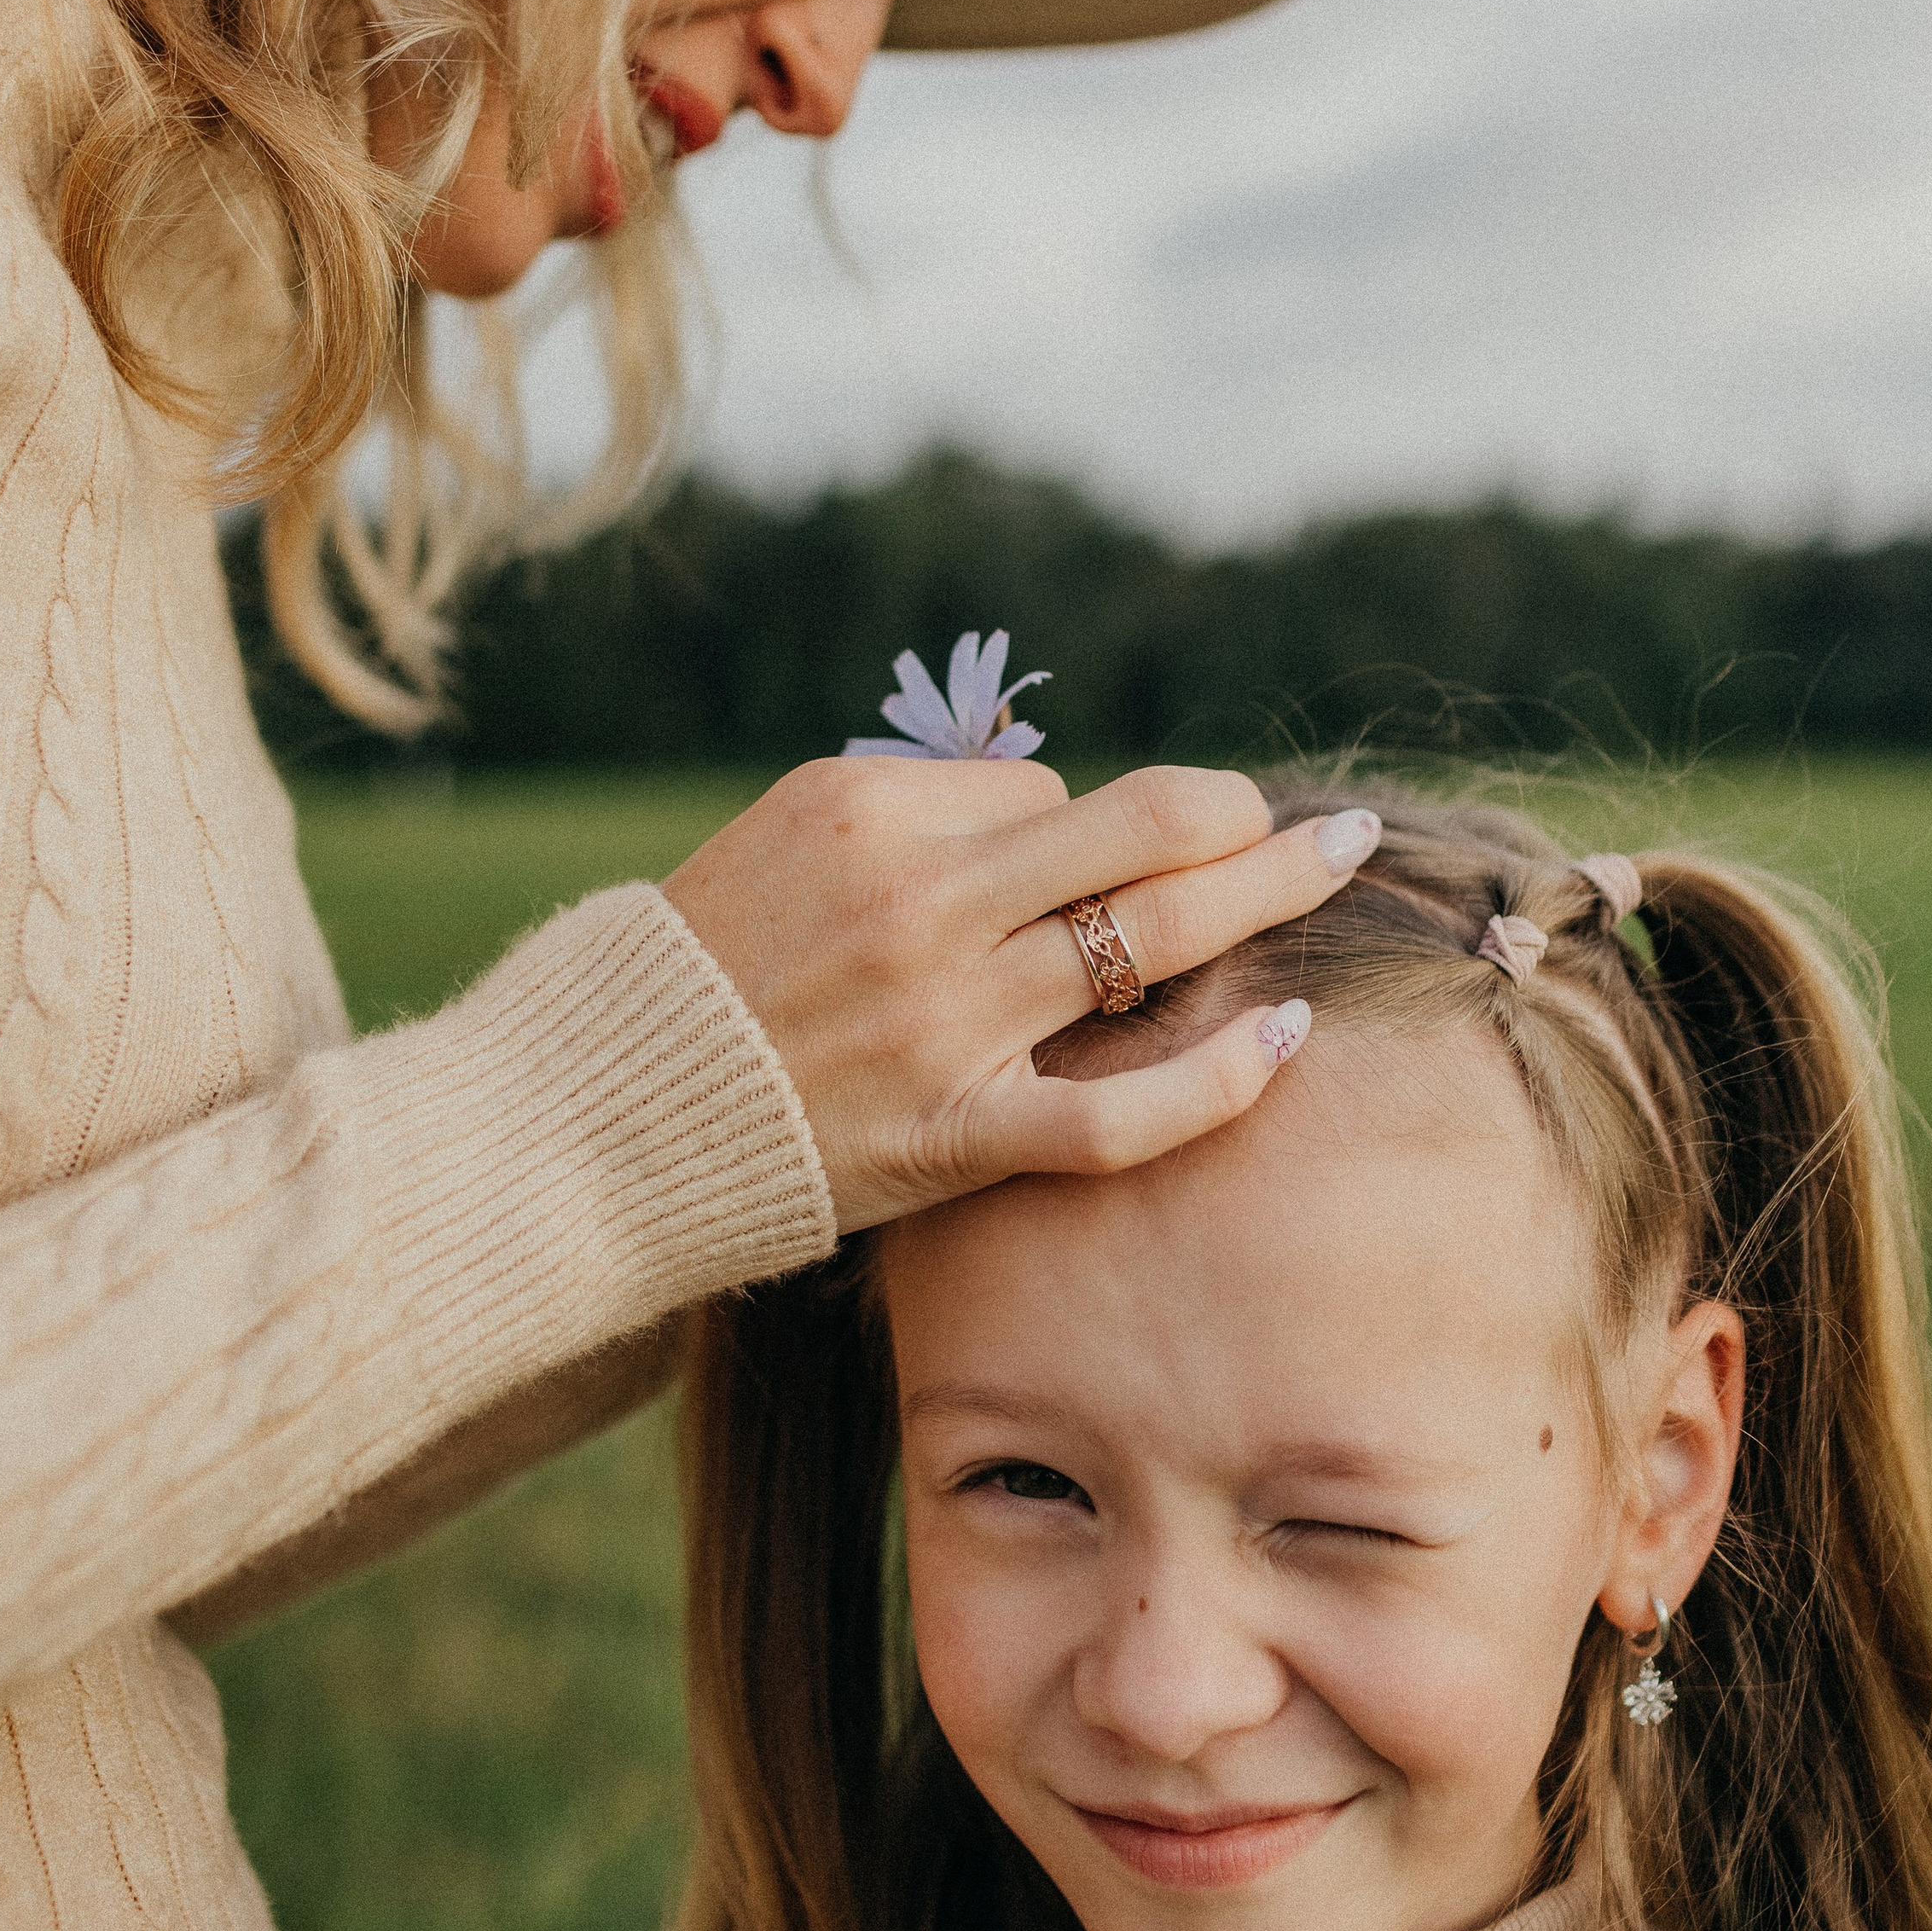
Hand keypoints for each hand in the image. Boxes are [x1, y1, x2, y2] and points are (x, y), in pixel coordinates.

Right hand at [663, 758, 1376, 1229]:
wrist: (597, 1115)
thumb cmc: (704, 967)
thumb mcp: (791, 835)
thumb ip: (924, 814)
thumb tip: (1063, 809)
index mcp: (870, 810)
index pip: (1050, 793)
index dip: (1089, 828)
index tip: (1094, 871)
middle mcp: (919, 903)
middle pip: (1139, 833)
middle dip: (1248, 818)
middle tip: (1328, 823)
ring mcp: (943, 1023)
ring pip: (1148, 942)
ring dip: (1262, 895)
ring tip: (1334, 867)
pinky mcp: (953, 1137)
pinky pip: (1117, 1113)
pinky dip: (1215, 1078)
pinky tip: (1284, 1037)